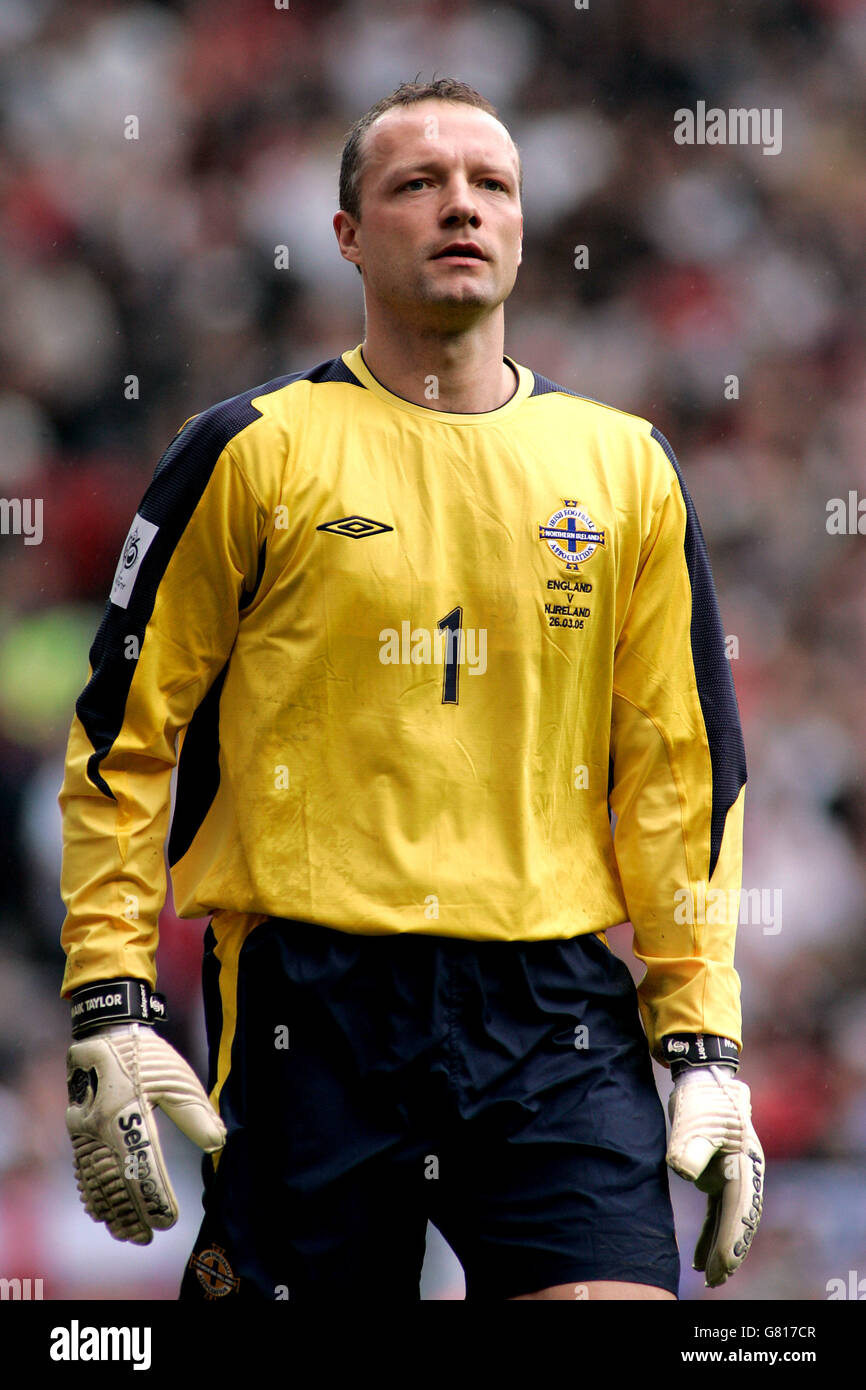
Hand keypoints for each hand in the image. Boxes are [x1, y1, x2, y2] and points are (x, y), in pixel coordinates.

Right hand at [66, 1022, 225, 1244]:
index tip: (168, 1219)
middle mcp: (100, 1129)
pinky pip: (82, 1171)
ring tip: (127, 1233)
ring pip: (96, 1183)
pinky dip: (92, 1194)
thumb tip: (218, 1142)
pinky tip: (100, 1211)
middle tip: (148, 1237)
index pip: (142, 1169)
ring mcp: (84, 1132)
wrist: (102, 1033)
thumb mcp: (176, 1078)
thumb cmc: (145, 1054)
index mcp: (126, 1115)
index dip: (155, 1198)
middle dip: (132, 1215)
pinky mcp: (77, 1131)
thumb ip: (196, 1113)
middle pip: (115, 1184)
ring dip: (112, 1211)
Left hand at [666, 1064, 763, 1286]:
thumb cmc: (701, 1098)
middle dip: (730, 1251)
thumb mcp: (693, 1119)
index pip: (739, 1208)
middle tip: (716, 1279)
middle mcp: (745, 1173)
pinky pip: (718, 1210)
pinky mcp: (720, 1174)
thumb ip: (690, 1145)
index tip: (722, 1263)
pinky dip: (711, 1231)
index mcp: (745, 1163)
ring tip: (709, 1275)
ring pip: (730, 1219)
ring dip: (721, 1246)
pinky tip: (700, 1254)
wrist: (703, 1078)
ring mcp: (734, 1175)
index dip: (731, 1238)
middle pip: (740, 1220)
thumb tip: (683, 1171)